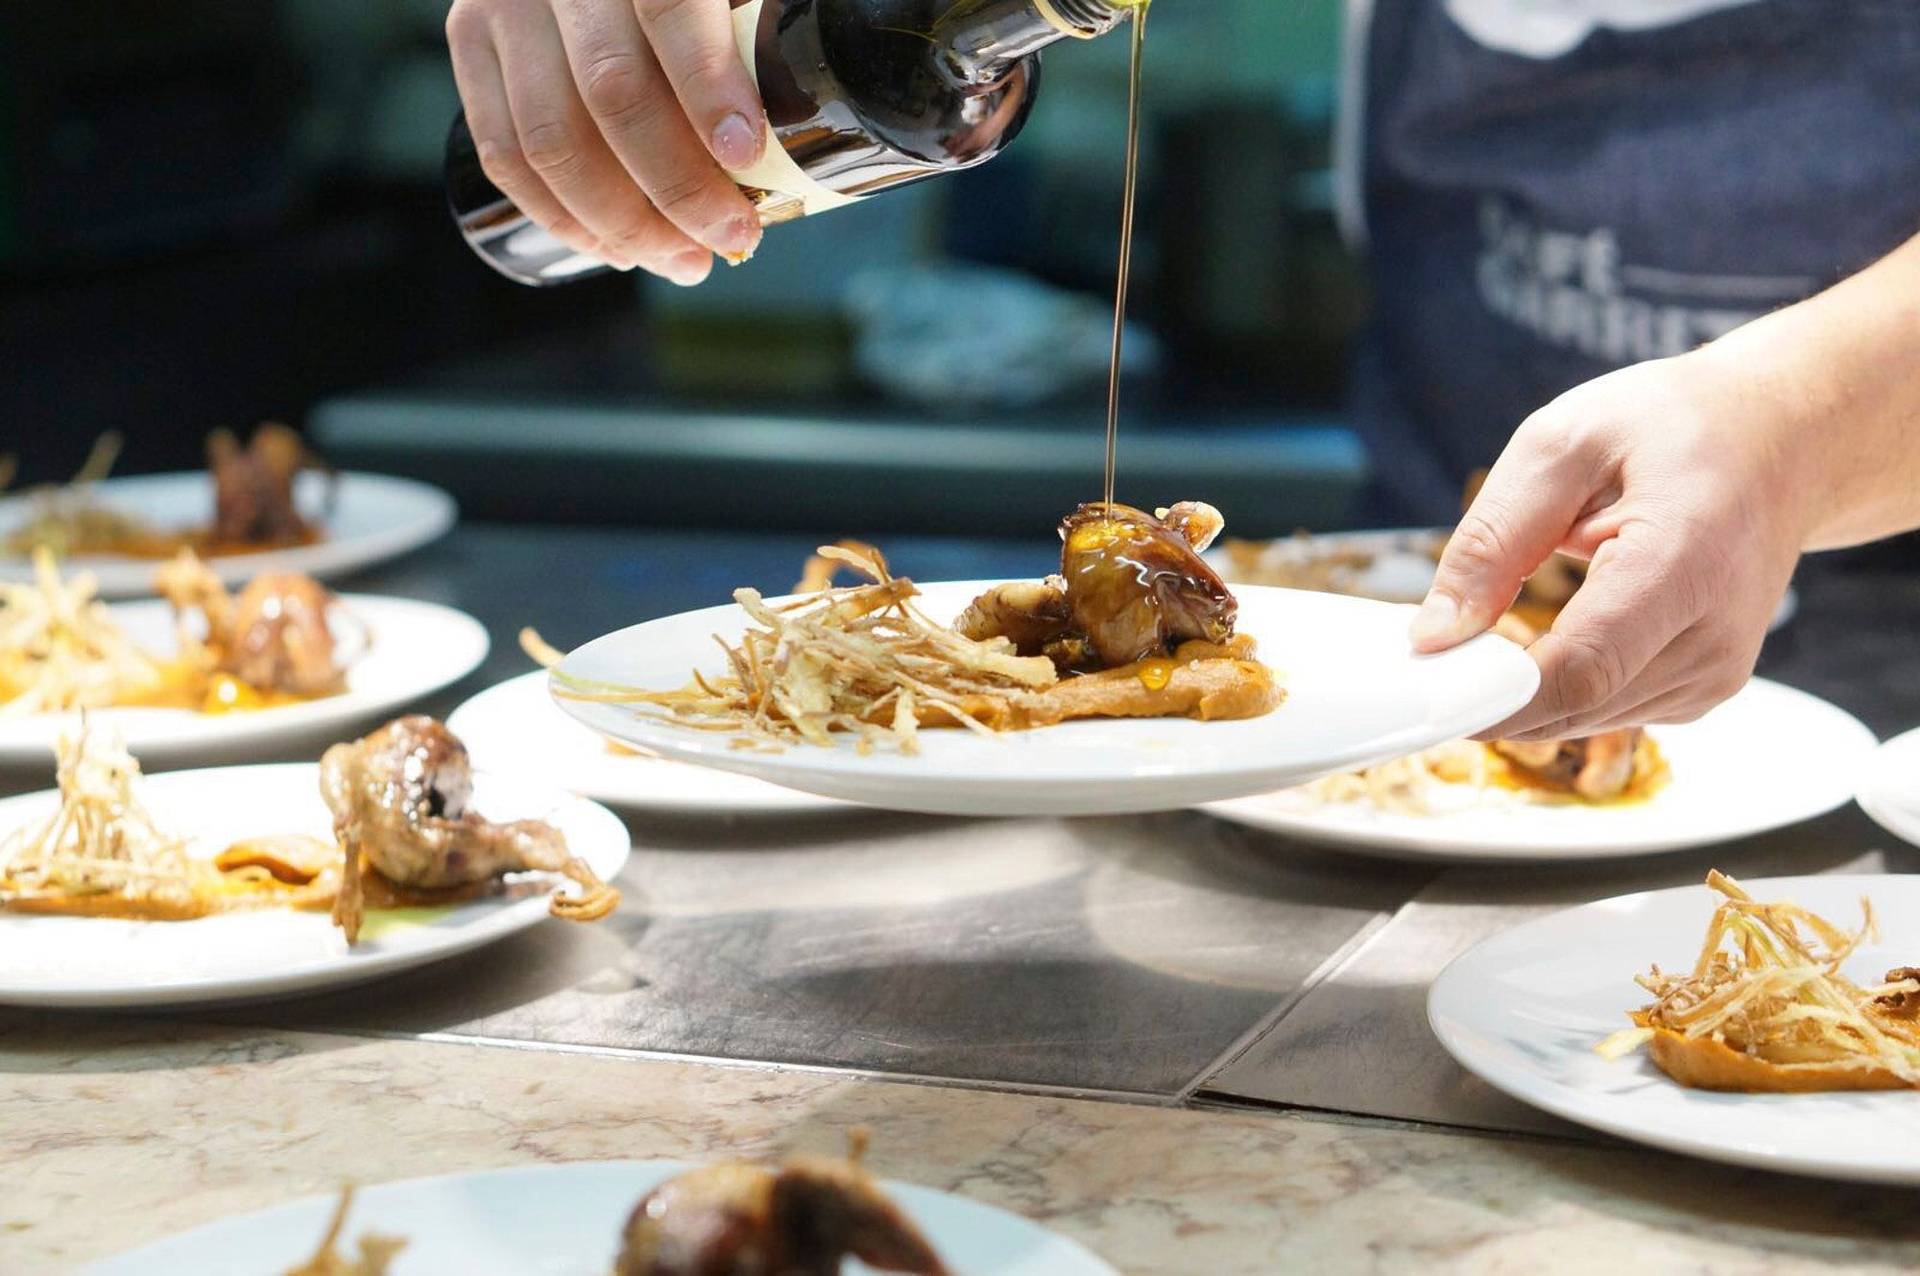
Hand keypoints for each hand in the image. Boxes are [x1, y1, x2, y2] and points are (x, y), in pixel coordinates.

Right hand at [446, 0, 766, 283]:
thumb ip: (755, 32)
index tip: (746, 156)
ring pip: (552, 138)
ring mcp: (504, 3)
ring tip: (682, 259)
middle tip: (731, 236)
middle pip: (612, 91)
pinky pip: (504, 152)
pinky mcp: (469, 38)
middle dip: (677, 186)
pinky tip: (616, 247)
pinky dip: (562, 216)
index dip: (708, 86)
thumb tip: (800, 131)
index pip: (670, 9)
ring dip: (623, 222)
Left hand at [1409, 349, 1810, 740]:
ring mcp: (1716, 674)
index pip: (1579, 670)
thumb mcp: (1562, 446)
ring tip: (1493, 628)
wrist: (1779, 441)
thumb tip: (1434, 636)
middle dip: (1489, 693)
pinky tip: (1550, 634)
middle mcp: (1714, 638)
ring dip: (1522, 691)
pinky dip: (1561, 686)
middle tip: (1430, 653)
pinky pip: (1608, 709)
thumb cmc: (1673, 429)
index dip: (1492, 695)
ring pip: (1584, 718)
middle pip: (1576, 706)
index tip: (1425, 686)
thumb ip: (1493, 541)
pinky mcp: (1705, 689)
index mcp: (1683, 565)